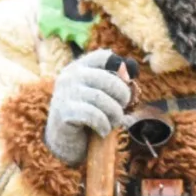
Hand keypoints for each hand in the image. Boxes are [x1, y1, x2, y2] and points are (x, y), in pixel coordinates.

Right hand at [44, 51, 133, 165]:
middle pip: (109, 79)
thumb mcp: (102, 93)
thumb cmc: (88, 113)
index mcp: (79, 67)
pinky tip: (103, 130)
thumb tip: (131, 68)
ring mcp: (65, 93)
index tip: (124, 85)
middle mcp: (70, 76)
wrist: (64, 139)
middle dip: (122, 97)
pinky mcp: (64, 112)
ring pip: (102, 99)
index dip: (120, 70)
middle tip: (121, 109)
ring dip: (115, 115)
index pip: (104, 56)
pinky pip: (94, 115)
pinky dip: (104, 125)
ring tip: (114, 122)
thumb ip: (116, 79)